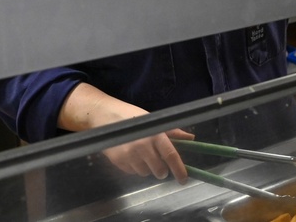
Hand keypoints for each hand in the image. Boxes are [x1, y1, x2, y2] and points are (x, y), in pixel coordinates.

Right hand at [58, 82, 192, 182]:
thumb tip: (191, 138)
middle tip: (161, 166)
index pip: (171, 155)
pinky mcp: (117, 161)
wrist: (103, 117)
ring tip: (142, 156)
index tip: (184, 179)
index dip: (179, 169)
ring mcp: (129, 155)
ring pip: (145, 172)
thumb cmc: (132, 117)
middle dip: (162, 171)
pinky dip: (135, 168)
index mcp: (155, 135)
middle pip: (158, 169)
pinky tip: (131, 156)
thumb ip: (172, 132)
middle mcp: (143, 147)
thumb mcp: (153, 121)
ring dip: (147, 168)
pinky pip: (132, 172)